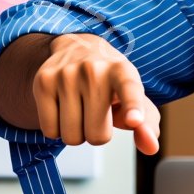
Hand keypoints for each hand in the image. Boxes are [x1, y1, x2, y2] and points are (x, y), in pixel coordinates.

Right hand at [33, 34, 160, 153]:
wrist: (75, 47)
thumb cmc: (110, 82)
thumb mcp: (133, 97)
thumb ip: (147, 124)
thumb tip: (150, 146)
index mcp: (123, 72)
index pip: (129, 91)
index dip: (133, 108)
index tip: (134, 120)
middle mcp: (94, 69)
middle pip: (96, 136)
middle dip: (96, 133)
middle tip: (95, 112)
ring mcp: (66, 74)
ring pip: (71, 136)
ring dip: (76, 133)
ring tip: (79, 108)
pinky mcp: (43, 81)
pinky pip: (50, 131)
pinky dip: (56, 129)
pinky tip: (62, 108)